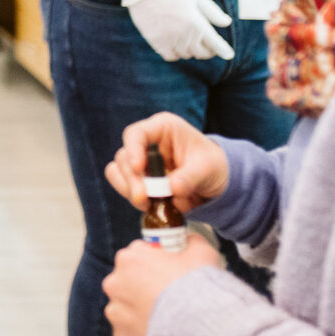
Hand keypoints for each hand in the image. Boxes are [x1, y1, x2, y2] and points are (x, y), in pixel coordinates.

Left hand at [102, 238, 224, 335]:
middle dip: (143, 284)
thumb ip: (191, 242)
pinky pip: (128, 328)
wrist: (199, 327)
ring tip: (163, 314)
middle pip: (128, 279)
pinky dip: (139, 329)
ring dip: (139, 307)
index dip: (155, 261)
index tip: (168, 271)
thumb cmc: (198, 288)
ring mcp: (116, 310)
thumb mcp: (201, 253)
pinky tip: (158, 329)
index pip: (138, 253)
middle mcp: (115, 282)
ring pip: (125, 304)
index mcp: (129, 258)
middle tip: (166, 294)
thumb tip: (190, 240)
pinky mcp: (121, 334)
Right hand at [105, 113, 229, 213]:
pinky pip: (125, 188)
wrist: (216, 182)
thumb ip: (190, 177)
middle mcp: (146, 143)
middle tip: (143, 199)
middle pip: (124, 157)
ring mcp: (141, 161)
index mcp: (162, 129)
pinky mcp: (139, 179)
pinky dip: (137, 199)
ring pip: (118, 173)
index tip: (139, 168)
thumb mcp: (208, 168)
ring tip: (148, 205)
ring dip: (130, 190)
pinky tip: (153, 206)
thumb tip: (173, 189)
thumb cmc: (213, 165)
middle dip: (132, 180)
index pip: (136, 134)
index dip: (133, 150)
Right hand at [122, 0, 233, 61]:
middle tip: (207, 46)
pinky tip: (175, 46)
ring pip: (186, 55)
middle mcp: (185, 35)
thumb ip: (213, 12)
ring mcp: (170, 40)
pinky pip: (170, 56)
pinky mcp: (156, 42)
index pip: (215, 44)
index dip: (224, 51)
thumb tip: (227, 23)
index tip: (229, 55)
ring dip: (191, 51)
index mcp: (197, 24)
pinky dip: (176, 54)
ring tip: (190, 43)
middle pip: (201, 53)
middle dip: (207, 51)